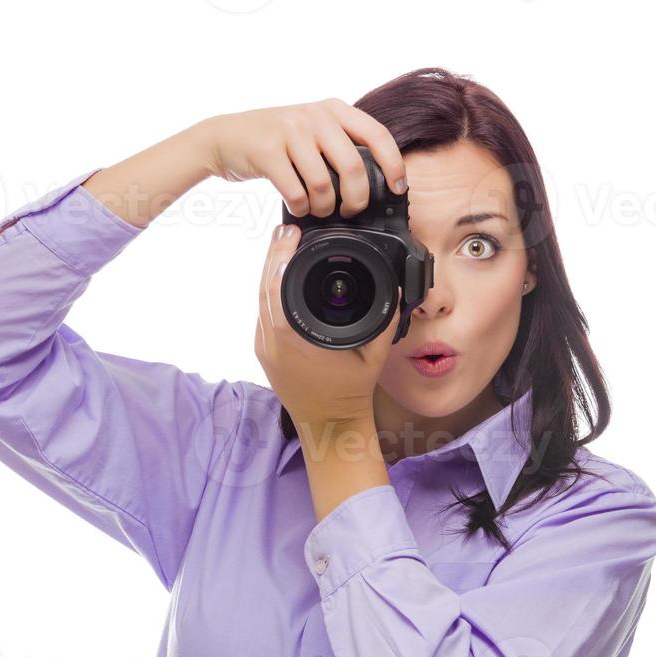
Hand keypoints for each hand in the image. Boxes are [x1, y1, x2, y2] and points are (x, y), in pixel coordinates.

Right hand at [198, 97, 407, 217]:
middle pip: (353, 168)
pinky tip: (298, 206)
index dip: (393, 166)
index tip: (397, 189)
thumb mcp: (311, 131)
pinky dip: (301, 208)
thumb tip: (374, 183)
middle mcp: (314, 115)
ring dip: (323, 208)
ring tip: (317, 209)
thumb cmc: (275, 142)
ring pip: (324, 185)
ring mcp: (290, 131)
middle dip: (356, 200)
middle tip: (349, 211)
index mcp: (333, 109)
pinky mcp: (267, 151)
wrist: (224, 137)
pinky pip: (296, 194)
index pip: (377, 135)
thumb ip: (339, 146)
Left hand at [254, 221, 398, 433]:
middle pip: (263, 288)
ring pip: (260, 299)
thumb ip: (385, 320)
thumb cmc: (349, 394)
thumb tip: (395, 290)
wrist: (329, 426)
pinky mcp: (265, 351)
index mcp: (292, 339)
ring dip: (270, 270)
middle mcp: (271, 342)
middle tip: (285, 229)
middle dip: (273, 255)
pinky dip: (272, 290)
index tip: (289, 232)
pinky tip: (282, 276)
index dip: (280, 257)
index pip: (275, 289)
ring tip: (283, 245)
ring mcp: (264, 347)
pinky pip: (264, 312)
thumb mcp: (373, 355)